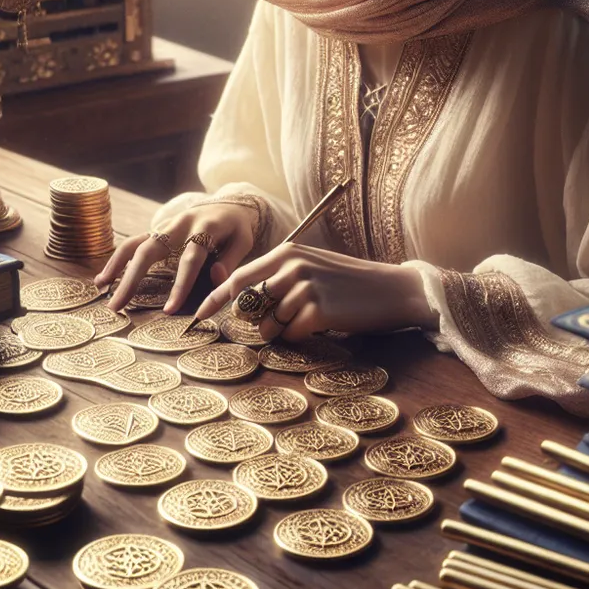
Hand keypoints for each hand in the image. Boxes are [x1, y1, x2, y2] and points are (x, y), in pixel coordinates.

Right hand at [95, 202, 259, 313]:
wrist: (228, 203)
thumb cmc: (237, 228)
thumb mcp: (244, 240)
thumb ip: (231, 260)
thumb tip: (215, 280)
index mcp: (204, 228)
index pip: (190, 259)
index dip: (180, 285)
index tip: (169, 310)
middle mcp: (179, 225)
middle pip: (150, 250)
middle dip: (132, 278)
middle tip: (118, 305)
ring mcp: (164, 226)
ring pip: (135, 243)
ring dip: (116, 266)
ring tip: (101, 287)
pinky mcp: (157, 230)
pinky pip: (133, 243)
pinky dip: (117, 260)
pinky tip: (105, 278)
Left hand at [193, 244, 436, 340]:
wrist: (392, 290)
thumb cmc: (348, 283)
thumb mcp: (310, 268)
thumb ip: (277, 279)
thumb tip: (242, 305)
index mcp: (286, 252)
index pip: (238, 279)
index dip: (214, 301)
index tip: (196, 318)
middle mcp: (290, 266)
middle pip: (249, 306)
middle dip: (257, 322)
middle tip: (286, 319)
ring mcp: (303, 287)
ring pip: (269, 325)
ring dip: (284, 330)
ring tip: (313, 317)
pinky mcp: (317, 309)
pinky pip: (291, 335)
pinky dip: (303, 336)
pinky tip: (324, 323)